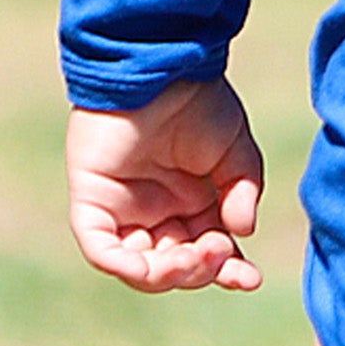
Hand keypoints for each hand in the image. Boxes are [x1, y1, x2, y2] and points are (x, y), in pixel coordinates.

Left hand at [66, 75, 263, 292]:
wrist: (163, 66)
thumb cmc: (199, 101)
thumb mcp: (236, 151)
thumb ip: (242, 192)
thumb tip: (242, 233)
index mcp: (190, 201)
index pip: (205, 252)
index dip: (226, 271)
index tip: (251, 279)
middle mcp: (155, 210)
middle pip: (173, 266)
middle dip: (200, 270)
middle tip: (219, 252)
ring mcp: (122, 208)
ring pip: (139, 266)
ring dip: (169, 273)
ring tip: (196, 257)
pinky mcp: (93, 200)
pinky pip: (100, 248)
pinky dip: (122, 265)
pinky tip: (150, 269)